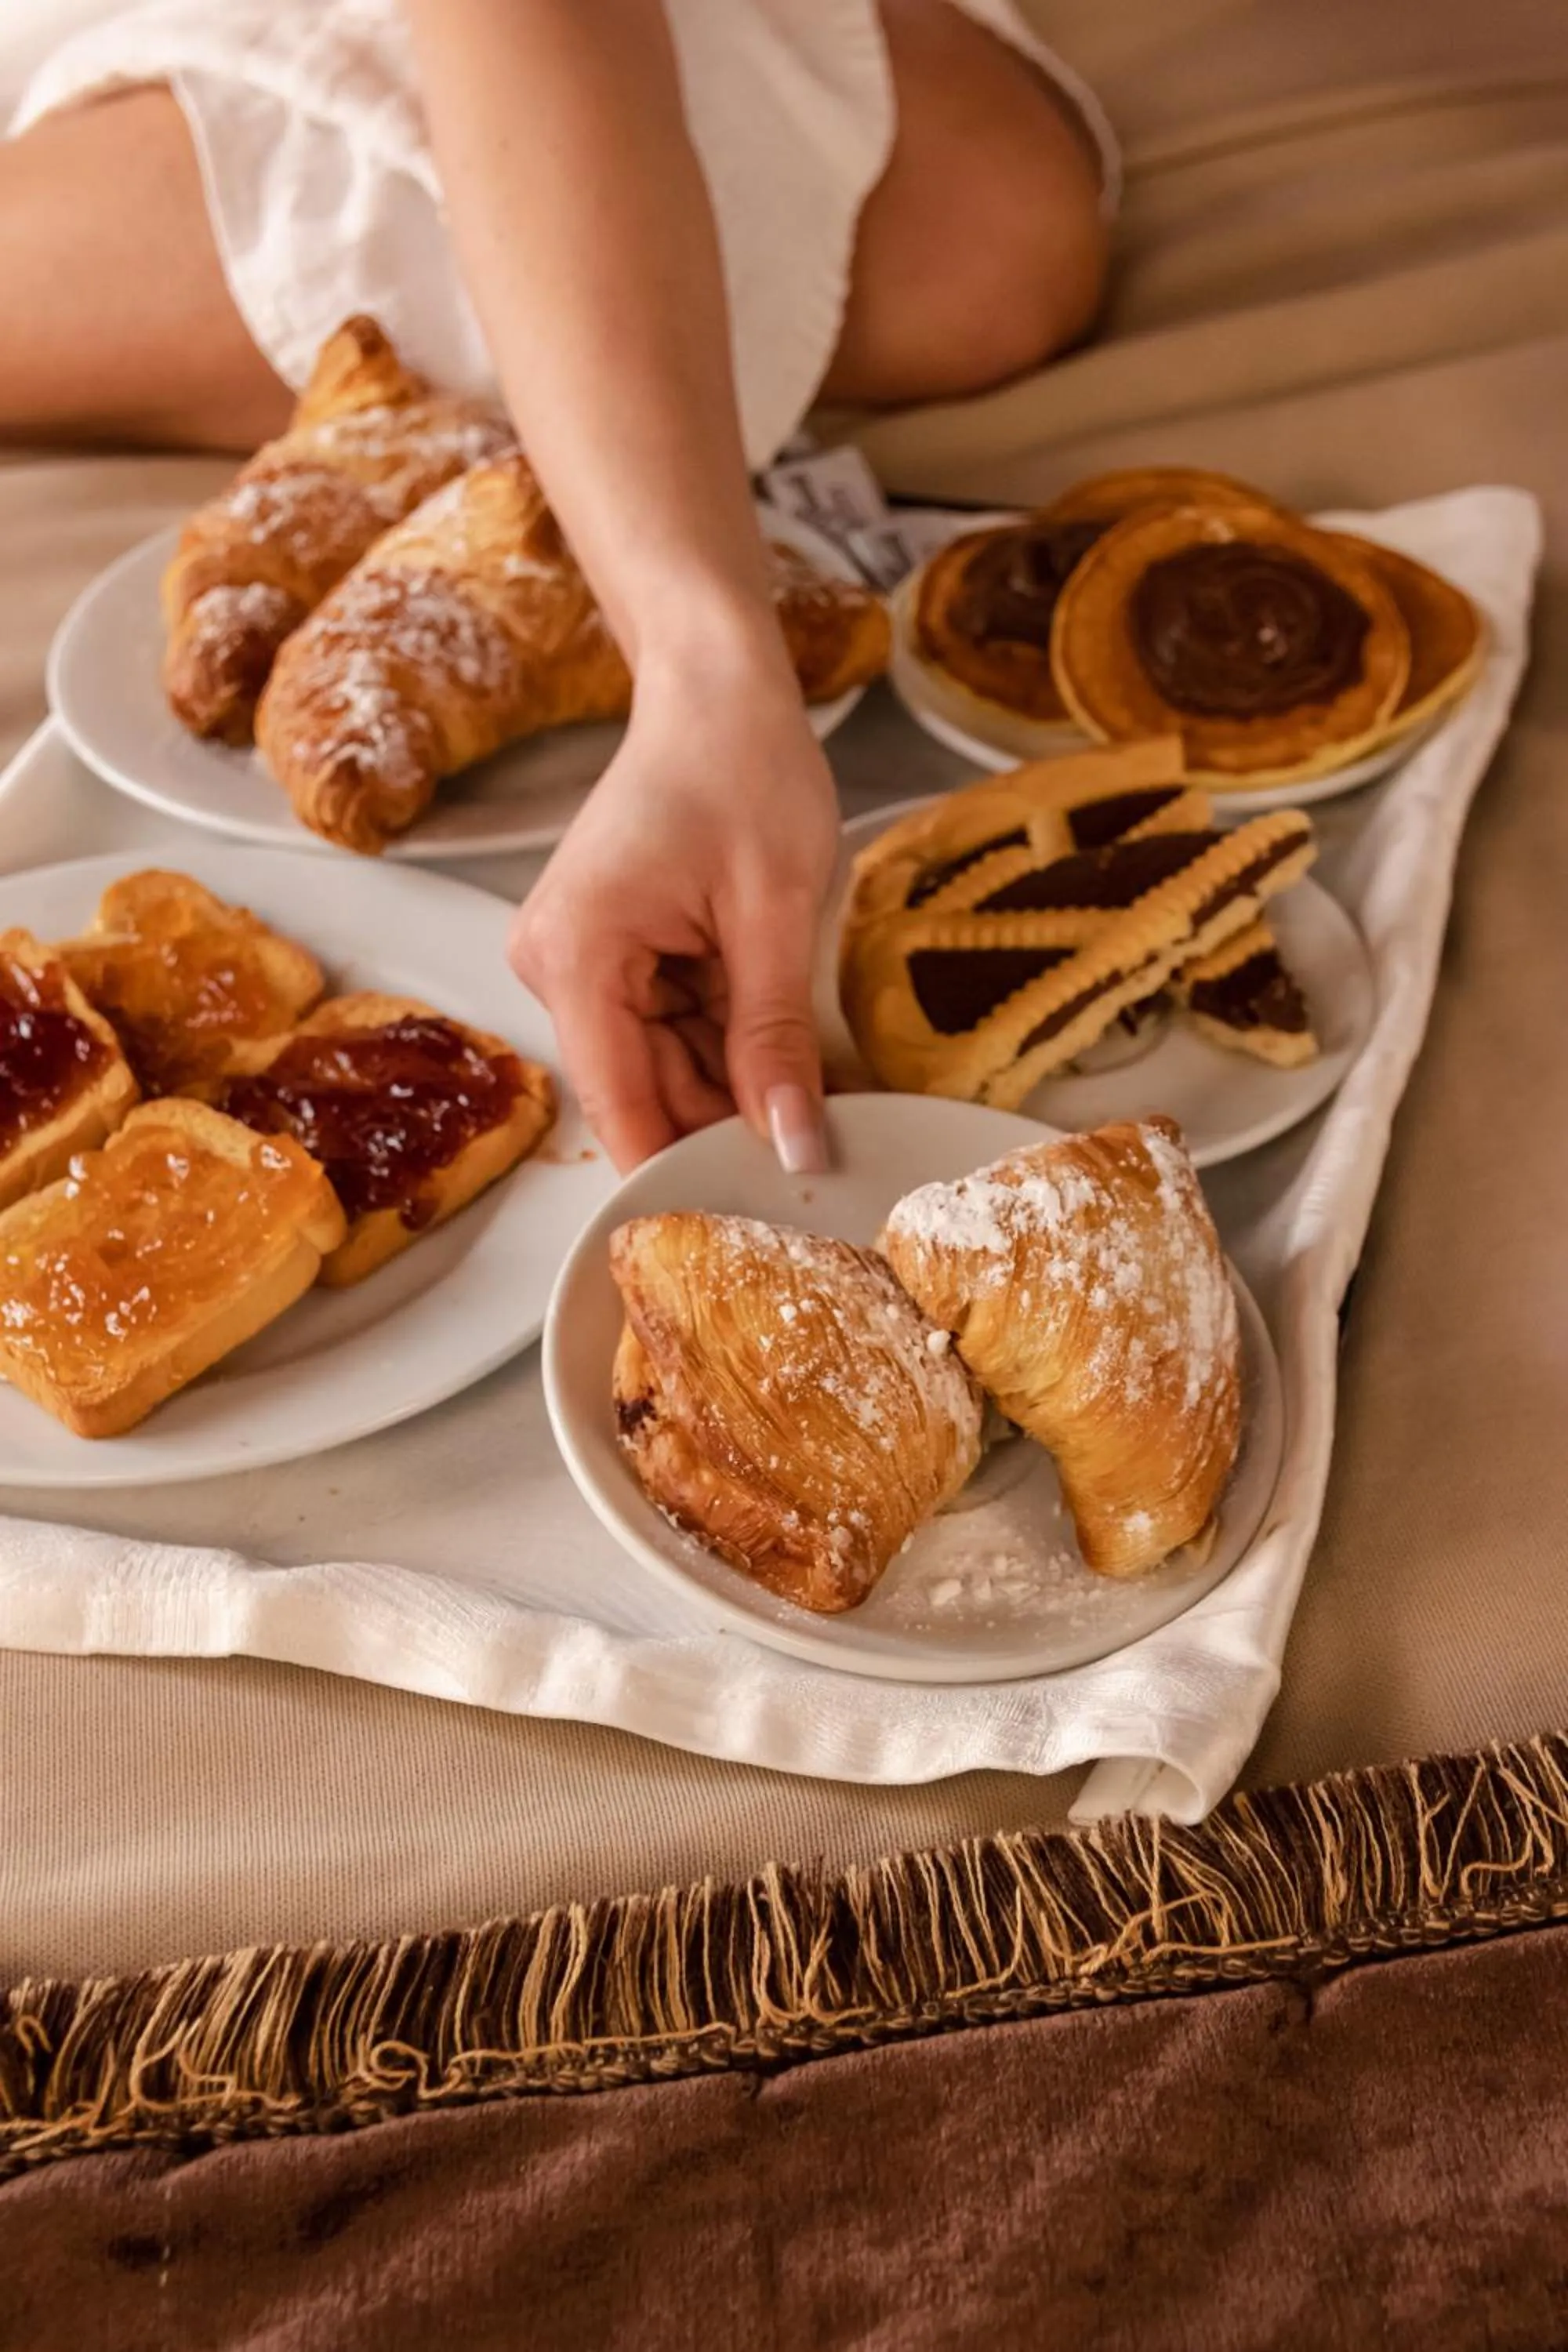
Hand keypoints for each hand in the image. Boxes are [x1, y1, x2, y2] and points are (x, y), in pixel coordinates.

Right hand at [509, 630, 839, 1172]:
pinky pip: (670, 1028)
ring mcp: (578, 961)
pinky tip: (784, 1044)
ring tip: (817, 1081)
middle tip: (822, 1150)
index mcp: (574, 958)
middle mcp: (553, 966)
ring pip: (665, 1066)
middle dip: (730, 1122)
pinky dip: (730, 1041)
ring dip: (738, 1079)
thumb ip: (777, 1041)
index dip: (689, 1171)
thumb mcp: (775, 913)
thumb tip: (795, 1147)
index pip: (623, 1109)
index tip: (756, 1225)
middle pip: (644, 1091)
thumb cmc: (740, 764)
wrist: (715, 684)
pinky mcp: (609, 954)